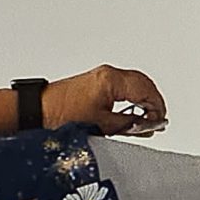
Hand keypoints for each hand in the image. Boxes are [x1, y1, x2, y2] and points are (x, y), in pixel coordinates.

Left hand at [42, 65, 167, 136]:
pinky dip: (131, 97)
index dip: (157, 107)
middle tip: (156, 121)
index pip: (145, 90)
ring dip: (143, 99)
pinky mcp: (95, 82)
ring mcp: (101, 76)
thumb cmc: (62, 115)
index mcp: (111, 80)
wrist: (39, 111)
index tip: (160, 121)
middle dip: (153, 102)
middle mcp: (107, 74)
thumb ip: (129, 124)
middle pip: (142, 83)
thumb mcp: (102, 125)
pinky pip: (122, 86)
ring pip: (134, 83)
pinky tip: (131, 112)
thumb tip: (146, 125)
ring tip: (145, 120)